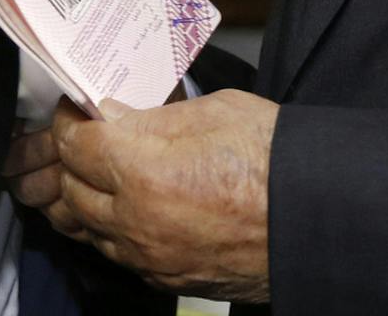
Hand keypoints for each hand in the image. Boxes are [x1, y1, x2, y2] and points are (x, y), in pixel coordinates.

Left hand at [16, 90, 278, 302]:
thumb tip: (115, 116)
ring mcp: (149, 257)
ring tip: (100, 172)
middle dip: (73, 158)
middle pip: (70, 189)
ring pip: (87, 228)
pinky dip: (111, 229)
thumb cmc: (275, 160)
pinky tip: (128, 208)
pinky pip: (117, 253)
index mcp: (144, 172)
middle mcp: (136, 222)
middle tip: (90, 136)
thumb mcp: (214, 111)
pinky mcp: (166, 278)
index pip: (76, 143)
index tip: (78, 109)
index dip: (71, 120)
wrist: (316, 217)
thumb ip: (153, 117)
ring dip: (85, 198)